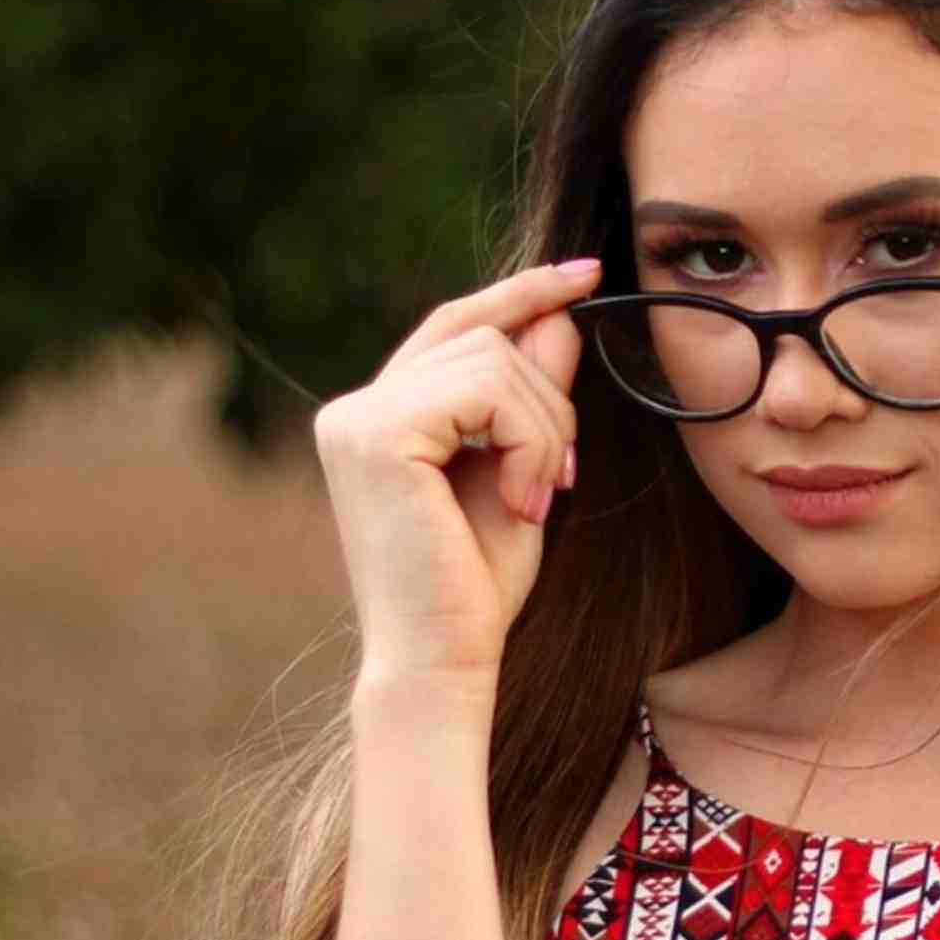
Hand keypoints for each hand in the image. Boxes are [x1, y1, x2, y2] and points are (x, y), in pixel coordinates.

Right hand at [313, 258, 601, 682]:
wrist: (442, 662)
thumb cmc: (477, 590)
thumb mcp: (520, 477)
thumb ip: (531, 401)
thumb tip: (559, 320)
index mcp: (379, 419)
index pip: (456, 325)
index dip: (520, 294)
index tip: (586, 276)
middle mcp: (354, 409)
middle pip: (483, 335)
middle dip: (548, 397)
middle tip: (562, 476)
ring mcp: (357, 418)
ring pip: (494, 358)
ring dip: (543, 428)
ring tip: (537, 498)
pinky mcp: (377, 433)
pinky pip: (488, 390)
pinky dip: (528, 441)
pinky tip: (523, 501)